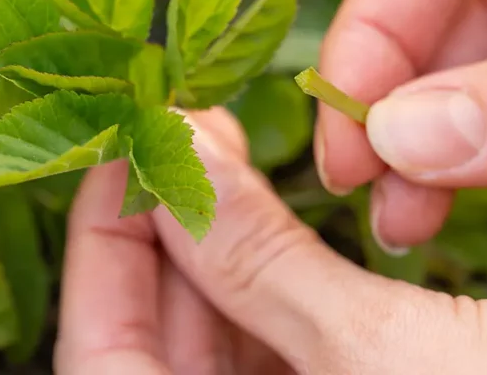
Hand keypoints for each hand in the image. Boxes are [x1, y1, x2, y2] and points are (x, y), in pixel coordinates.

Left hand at [55, 108, 486, 373]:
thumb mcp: (385, 354)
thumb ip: (261, 261)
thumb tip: (177, 150)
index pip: (103, 353)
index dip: (101, 240)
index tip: (126, 145)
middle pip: (154, 338)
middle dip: (166, 228)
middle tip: (185, 133)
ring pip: (217, 337)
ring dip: (218, 244)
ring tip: (228, 151)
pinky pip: (276, 344)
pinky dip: (271, 276)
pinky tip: (279, 214)